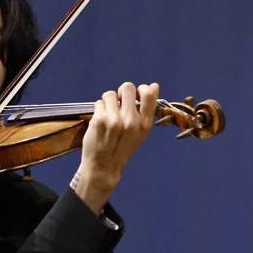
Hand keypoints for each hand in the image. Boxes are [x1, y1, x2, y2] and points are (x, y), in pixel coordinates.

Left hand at [74, 82, 159, 212]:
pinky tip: (100, 121)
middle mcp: (131, 121)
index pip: (148, 94)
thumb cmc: (122, 148)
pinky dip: (99, 109)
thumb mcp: (140, 133)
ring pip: (110, 94)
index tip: (135, 96)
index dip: (141, 89)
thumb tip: (153, 85)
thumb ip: (146, 111)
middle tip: (118, 104)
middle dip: (121, 93)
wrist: (103, 166)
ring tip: (108, 115)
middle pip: (127, 87)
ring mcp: (115, 120)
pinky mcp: (99, 120)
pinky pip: (99, 103)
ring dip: (108, 102)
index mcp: (144, 124)